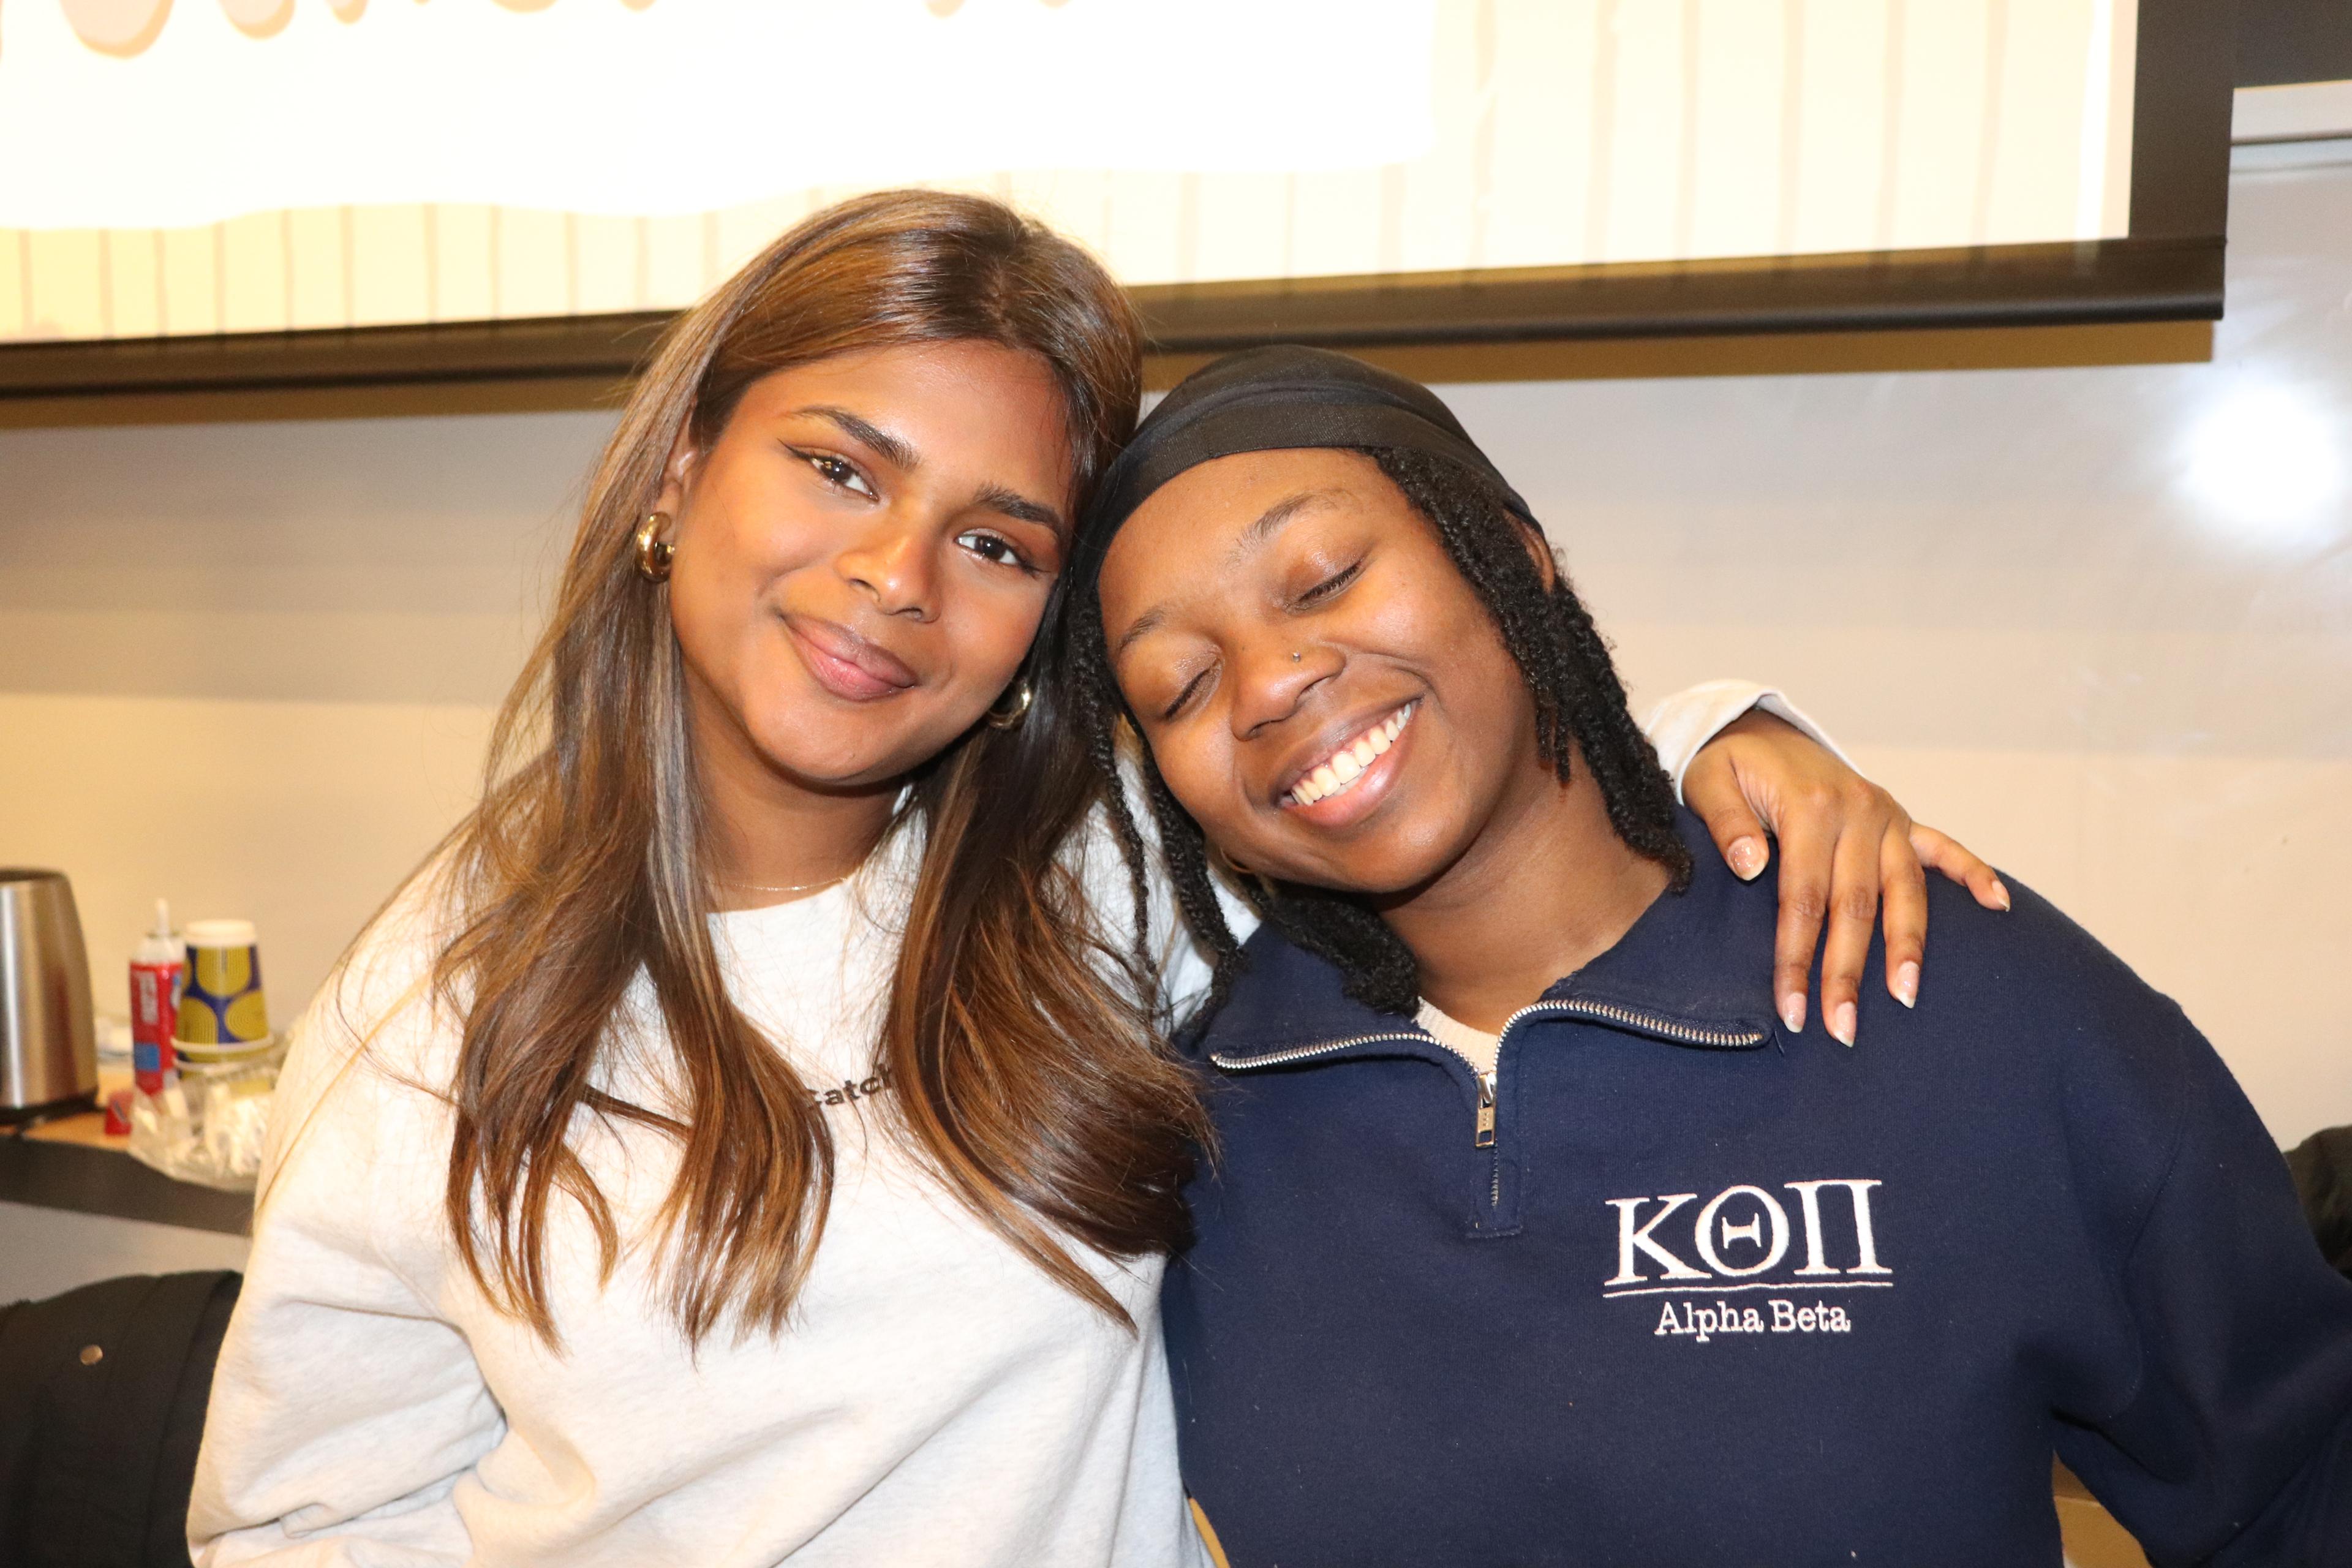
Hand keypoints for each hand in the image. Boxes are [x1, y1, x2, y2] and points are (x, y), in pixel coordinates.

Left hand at [1680, 710, 2008, 1045]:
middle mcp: (1858, 810)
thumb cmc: (1728, 767)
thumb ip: (1726, 823)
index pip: (1804, 898)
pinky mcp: (1902, 819)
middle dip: (1848, 972)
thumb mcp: (1708, 782)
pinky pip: (1944, 848)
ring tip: (1905, 996)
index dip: (1797, 957)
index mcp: (1809, 806)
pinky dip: (1974, 874)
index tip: (1792, 1009)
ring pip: (1905, 890)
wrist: (1755, 731)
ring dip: (1907, 946)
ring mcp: (1887, 815)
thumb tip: (1749, 866)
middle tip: (1843, 1028)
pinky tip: (1999, 906)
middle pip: (1856, 905)